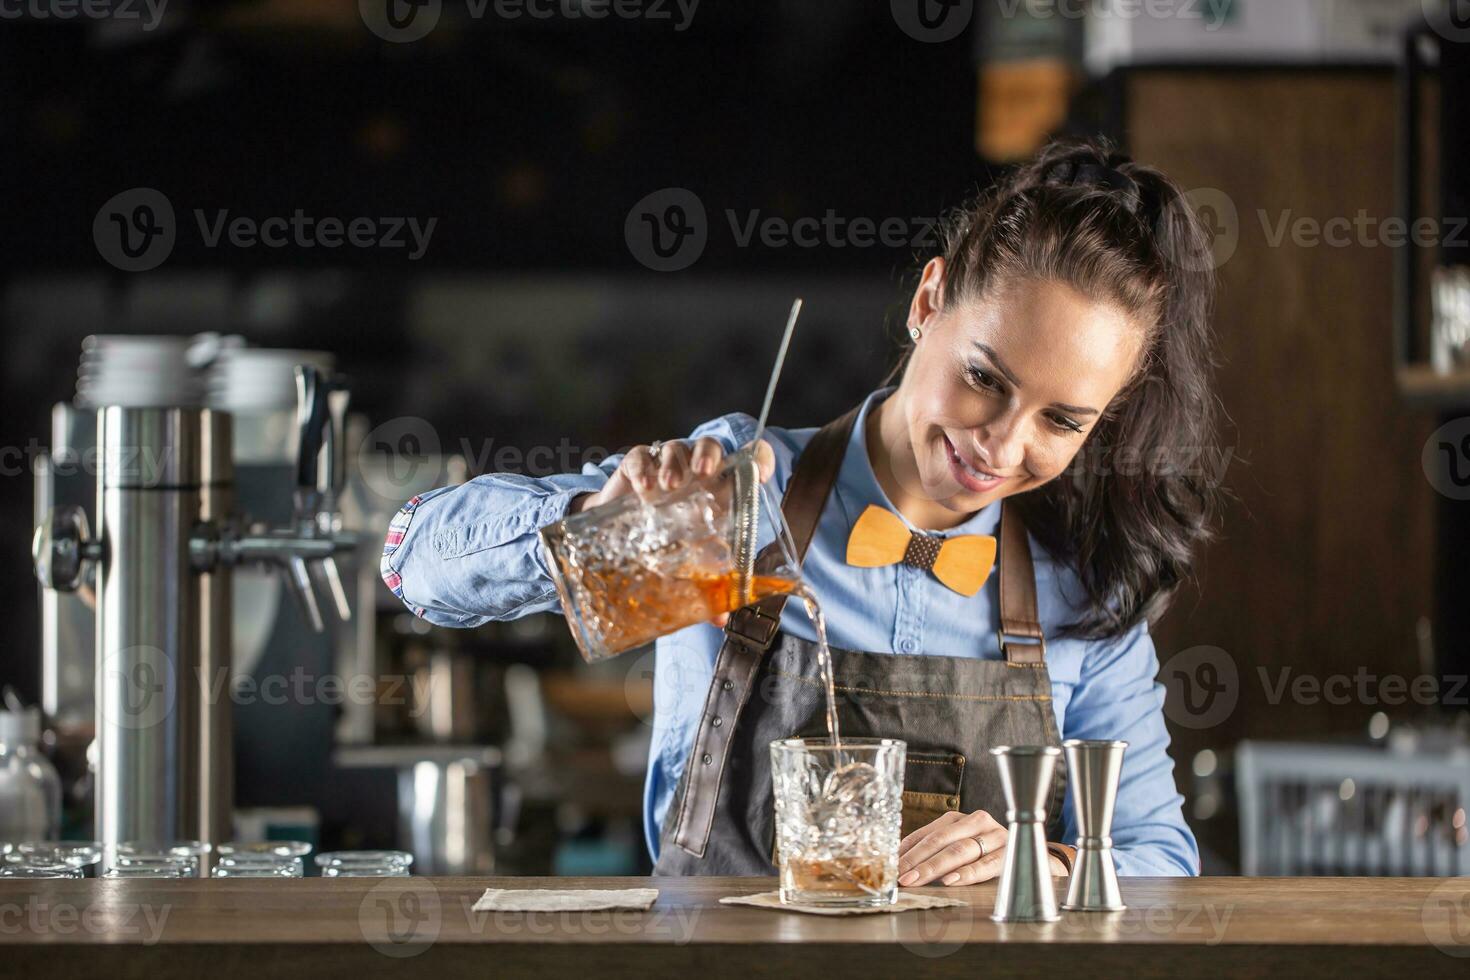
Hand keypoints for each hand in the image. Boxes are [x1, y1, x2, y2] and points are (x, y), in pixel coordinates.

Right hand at [569, 437, 775, 626]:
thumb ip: (705, 585)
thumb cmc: (663, 543)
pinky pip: (640, 456)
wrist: (617, 535)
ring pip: (675, 447)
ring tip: (669, 485)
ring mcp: (663, 466)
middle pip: (708, 447)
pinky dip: (642, 467)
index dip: (759, 459)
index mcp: (716, 489)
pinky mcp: (634, 467)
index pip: (746, 462)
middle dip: (708, 454)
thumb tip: (720, 618)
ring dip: (674, 462)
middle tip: (703, 472)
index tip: (762, 474)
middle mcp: (693, 472)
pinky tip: (642, 487)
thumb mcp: (686, 562)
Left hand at [897, 810, 1066, 886]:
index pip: (927, 834)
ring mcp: (995, 836)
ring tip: (917, 879)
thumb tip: (899, 863)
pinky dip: (967, 873)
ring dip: (935, 867)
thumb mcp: (961, 848)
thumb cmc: (988, 854)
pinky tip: (951, 880)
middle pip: (941, 840)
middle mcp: (977, 822)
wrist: (1034, 857)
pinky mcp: (1011, 852)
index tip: (889, 867)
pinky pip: (987, 864)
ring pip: (960, 850)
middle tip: (899, 876)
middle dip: (916, 859)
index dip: (907, 850)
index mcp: (959, 818)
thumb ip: (935, 852)